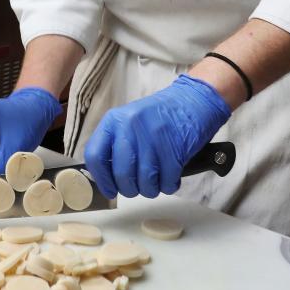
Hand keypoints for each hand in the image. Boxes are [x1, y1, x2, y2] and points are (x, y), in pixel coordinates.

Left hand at [84, 75, 230, 198]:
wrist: (194, 100)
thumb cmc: (160, 114)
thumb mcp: (130, 120)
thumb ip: (116, 143)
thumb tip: (107, 177)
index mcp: (114, 120)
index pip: (95, 156)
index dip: (102, 179)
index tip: (110, 190)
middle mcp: (130, 127)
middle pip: (121, 174)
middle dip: (130, 189)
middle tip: (137, 187)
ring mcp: (153, 138)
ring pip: (145, 182)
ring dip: (151, 189)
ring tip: (156, 182)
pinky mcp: (174, 149)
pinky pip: (167, 182)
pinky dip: (169, 186)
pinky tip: (170, 178)